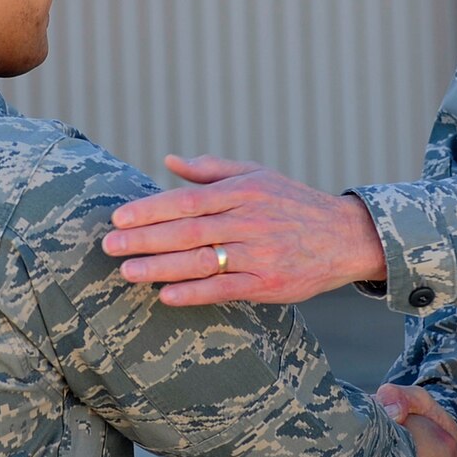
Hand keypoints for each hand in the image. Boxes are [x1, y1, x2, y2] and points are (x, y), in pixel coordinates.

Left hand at [102, 155, 386, 306]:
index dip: (152, 209)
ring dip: (160, 268)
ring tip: (126, 272)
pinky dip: (195, 293)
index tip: (120, 216)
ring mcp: (260, 255)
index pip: (188, 200)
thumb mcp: (257, 175)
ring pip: (202, 262)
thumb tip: (169, 160)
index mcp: (243, 192)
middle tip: (109, 245)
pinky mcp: (270, 285)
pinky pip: (226, 290)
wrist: (346, 237)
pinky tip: (166, 295)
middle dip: (145, 239)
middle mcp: (250, 221)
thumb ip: (211, 169)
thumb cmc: (293, 202)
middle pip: (189, 231)